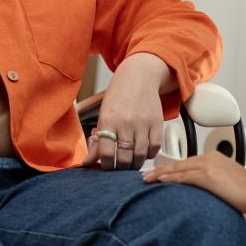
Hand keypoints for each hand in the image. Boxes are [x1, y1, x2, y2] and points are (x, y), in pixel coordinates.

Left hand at [82, 54, 167, 170]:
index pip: (107, 153)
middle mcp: (126, 123)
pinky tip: (143, 152)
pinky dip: (149, 155)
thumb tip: (88, 163)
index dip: (106, 166)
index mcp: (109, 120)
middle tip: (120, 168)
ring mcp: (143, 124)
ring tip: (131, 163)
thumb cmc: (118, 96)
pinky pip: (155, 148)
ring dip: (135, 164)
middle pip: (125, 158)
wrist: (139, 77)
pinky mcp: (157, 123)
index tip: (107, 167)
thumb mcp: (104, 115)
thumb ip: (98, 141)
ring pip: (140, 156)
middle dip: (121, 168)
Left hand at [142, 153, 245, 213]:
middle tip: (145, 175)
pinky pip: (185, 176)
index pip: (187, 163)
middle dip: (161, 170)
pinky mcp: (208, 175)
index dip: (171, 169)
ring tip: (147, 179)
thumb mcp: (227, 184)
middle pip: (179, 164)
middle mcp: (209, 158)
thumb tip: (203, 194)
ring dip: (161, 174)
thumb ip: (213, 184)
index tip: (158, 174)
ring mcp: (208, 165)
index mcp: (213, 159)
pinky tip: (161, 182)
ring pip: (178, 169)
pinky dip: (171, 178)